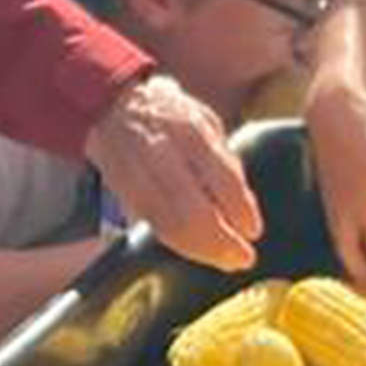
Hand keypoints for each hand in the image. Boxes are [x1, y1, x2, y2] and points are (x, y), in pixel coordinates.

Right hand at [85, 75, 261, 270]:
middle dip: (221, 241)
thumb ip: (226, 161)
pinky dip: (178, 242)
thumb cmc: (170, 117)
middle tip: (242, 258)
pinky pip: (154, 225)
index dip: (239, 210)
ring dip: (200, 249)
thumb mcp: (206, 123)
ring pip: (171, 224)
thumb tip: (245, 207)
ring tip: (224, 260)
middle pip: (194, 210)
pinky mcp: (124, 193)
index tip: (254, 232)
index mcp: (191, 131)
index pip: (221, 177)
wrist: (111, 105)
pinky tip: (196, 249)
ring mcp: (138, 175)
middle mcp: (163, 154)